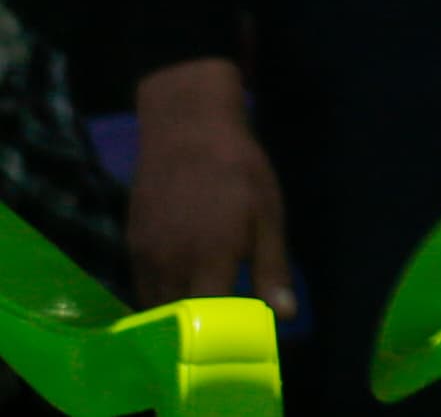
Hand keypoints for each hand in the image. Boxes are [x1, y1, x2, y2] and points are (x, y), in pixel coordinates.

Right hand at [126, 59, 290, 314]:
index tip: (242, 332)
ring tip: (205, 305)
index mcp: (208, 259)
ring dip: (176, 315)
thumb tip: (286, 315)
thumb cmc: (238, 169)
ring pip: (154, 306)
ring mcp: (144, 257)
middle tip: (225, 321)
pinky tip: (183, 285)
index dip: (223, 334)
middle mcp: (169, 265)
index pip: (207, 321)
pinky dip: (159, 296)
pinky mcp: (130, 246)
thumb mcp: (269, 214)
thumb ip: (272, 268)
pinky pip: (141, 286)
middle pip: (177, 321)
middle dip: (199, 329)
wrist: (188, 128)